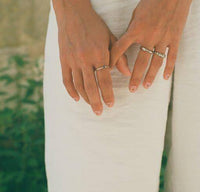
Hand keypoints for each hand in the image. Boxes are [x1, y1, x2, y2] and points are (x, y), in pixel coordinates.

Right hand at [53, 0, 129, 114]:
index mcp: (99, 54)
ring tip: (91, 105)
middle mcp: (85, 60)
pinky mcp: (63, 60)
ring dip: (85, 98)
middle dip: (96, 102)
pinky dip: (71, 91)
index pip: (105, 80)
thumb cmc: (95, 25)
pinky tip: (76, 98)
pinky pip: (66, 80)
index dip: (108, 94)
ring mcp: (72, 61)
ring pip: (78, 86)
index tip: (111, 105)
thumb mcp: (111, 38)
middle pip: (91, 87)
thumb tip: (127, 74)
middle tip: (100, 112)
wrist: (73, 13)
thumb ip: (119, 57)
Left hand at [111, 0, 191, 91]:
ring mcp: (163, 38)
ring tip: (146, 86)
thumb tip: (124, 46)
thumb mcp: (136, 15)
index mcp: (136, 30)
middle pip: (140, 62)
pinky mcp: (175, 38)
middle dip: (135, 77)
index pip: (120, 48)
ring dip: (150, 76)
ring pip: (156, 62)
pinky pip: (172, 56)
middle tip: (132, 89)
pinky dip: (169, 68)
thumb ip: (130, 32)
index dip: (112, 61)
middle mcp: (149, 36)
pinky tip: (165, 78)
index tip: (108, 72)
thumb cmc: (151, 2)